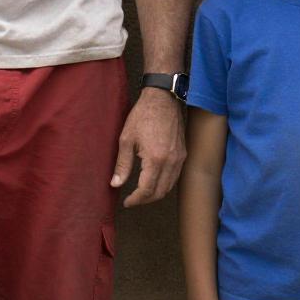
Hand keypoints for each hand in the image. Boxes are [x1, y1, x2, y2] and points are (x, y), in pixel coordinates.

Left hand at [110, 88, 185, 206]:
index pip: (147, 190)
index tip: (126, 202)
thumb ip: (122, 164)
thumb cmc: (143, 115)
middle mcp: (171, 161)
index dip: (135, 200)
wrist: (163, 98)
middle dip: (145, 200)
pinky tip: (155, 180)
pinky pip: (175, 176)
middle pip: (160, 192)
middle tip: (133, 199)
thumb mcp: (126, 139)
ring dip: (156, 193)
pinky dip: (165, 184)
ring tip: (142, 192)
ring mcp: (179, 157)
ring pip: (169, 186)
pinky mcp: (183, 153)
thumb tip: (115, 184)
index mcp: (155, 159)